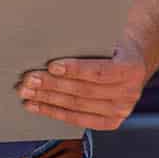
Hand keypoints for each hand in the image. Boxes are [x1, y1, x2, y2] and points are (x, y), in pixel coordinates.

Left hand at [19, 38, 147, 129]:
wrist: (130, 59)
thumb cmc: (112, 45)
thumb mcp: (106, 36)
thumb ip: (88, 40)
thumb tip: (54, 39)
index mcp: (131, 68)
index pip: (100, 71)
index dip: (74, 70)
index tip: (51, 66)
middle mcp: (129, 92)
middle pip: (84, 90)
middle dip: (52, 85)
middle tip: (29, 79)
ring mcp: (121, 109)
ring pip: (78, 105)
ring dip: (48, 100)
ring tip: (27, 93)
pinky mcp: (110, 121)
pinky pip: (79, 119)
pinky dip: (55, 112)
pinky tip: (37, 106)